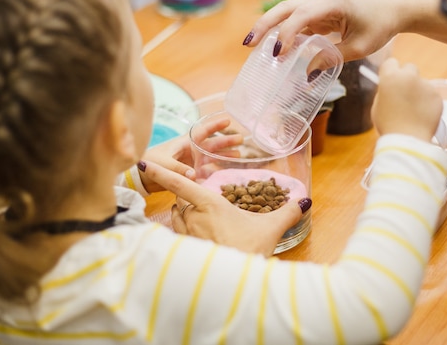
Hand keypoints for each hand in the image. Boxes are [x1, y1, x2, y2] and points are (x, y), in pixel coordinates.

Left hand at [139, 116, 242, 192]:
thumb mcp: (163, 164)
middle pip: (211, 144)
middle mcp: (190, 150)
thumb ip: (178, 169)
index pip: (202, 131)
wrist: (139, 177)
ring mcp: (191, 161)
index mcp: (184, 143)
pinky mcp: (190, 172)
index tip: (228, 121)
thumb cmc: (150, 164)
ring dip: (224, 155)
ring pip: (211, 156)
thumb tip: (194, 175)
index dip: (215, 125)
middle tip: (241, 139)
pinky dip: (216, 170)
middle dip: (226, 141)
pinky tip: (226, 171)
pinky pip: (207, 170)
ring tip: (238, 155)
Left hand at [140, 161, 306, 256]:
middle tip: (203, 200)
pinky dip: (182, 230)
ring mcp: (187, 235)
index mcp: (209, 204)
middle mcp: (192, 217)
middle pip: (180, 199)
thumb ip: (287, 213)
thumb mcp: (271, 229)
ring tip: (198, 215)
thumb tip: (304, 203)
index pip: (180, 183)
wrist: (236, 284)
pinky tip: (197, 235)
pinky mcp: (186, 251)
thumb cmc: (250, 251)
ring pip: (176, 216)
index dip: (161, 171)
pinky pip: (178, 233)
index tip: (142, 162)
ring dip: (183, 212)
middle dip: (188, 197)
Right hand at [245, 0, 401, 64]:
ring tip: (253, 46)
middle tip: (248, 44)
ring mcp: (318, 5)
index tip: (277, 54)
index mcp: (332, 3)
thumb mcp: (359, 48)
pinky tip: (274, 49)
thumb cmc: (379, 27)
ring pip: (286, 13)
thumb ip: (332, 58)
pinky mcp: (318, 13)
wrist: (393, 11)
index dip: (285, 34)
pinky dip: (283, 33)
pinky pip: (295, 21)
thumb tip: (307, 75)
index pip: (300, 16)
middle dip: (264, 25)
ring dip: (269, 27)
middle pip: (284, 9)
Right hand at [372, 58, 442, 141]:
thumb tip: (391, 87)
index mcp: (390, 77)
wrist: (408, 140)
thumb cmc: (388, 125)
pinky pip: (431, 95)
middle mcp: (409, 77)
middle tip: (404, 94)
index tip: (391, 81)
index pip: (391, 62)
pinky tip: (423, 115)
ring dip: (418, 91)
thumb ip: (385, 92)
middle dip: (407, 78)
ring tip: (414, 110)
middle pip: (409, 68)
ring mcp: (425, 85)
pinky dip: (428, 102)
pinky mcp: (437, 95)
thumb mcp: (377, 106)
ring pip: (422, 83)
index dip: (390, 72)